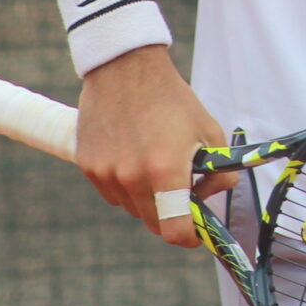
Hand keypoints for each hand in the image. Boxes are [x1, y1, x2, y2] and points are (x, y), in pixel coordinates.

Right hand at [76, 46, 237, 247]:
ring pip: (132, 208)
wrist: (126, 68)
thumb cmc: (173, 100)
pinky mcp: (88, 166)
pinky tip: (133, 156)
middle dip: (172, 215)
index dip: (190, 237)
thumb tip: (210, 198)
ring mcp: (106, 173)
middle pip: (154, 223)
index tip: (197, 232)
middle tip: (182, 193)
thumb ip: (217, 172)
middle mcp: (132, 177)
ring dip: (147, 199)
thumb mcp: (208, 131)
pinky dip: (125, 186)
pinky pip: (112, 193)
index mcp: (165, 170)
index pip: (175, 230)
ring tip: (155, 164)